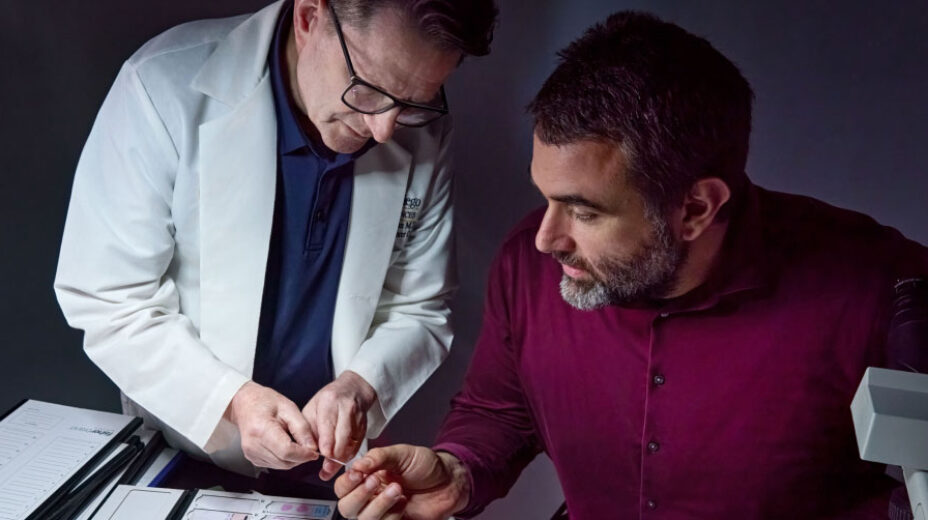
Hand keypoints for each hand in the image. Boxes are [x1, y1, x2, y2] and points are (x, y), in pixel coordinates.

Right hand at [225, 381, 317, 468]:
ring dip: (294, 459)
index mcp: (261, 430)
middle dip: (301, 457)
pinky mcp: (253, 459)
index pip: (286, 451)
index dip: (304, 454)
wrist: (245, 404)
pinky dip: (285, 458)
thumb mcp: (289, 408)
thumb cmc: (266, 402)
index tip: (315, 451)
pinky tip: (286, 445)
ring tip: (296, 442)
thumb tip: (312, 448)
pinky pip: (275, 464)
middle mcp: (253, 445)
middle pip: (284, 462)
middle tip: (309, 446)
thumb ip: (302, 428)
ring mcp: (251, 454)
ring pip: (281, 466)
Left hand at [302, 370, 376, 479]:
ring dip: (342, 458)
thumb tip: (309, 450)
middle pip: (343, 435)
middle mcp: (346, 408)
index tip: (324, 454)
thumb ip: (310, 429)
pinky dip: (349, 455)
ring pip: (352, 442)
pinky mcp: (365, 426)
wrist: (353, 389)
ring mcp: (358, 417)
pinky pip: (358, 445)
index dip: (327, 440)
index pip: (329, 423)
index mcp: (329, 401)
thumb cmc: (328, 401)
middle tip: (326, 469)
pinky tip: (340, 460)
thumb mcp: (313, 408)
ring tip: (330, 468)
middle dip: (335, 454)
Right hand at [334, 445, 469, 519]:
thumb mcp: (402, 453)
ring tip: (397, 490)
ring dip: (379, 505)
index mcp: (368, 477)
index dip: (347, 483)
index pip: (343, 486)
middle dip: (360, 495)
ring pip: (363, 519)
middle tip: (376, 482)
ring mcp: (382, 512)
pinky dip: (391, 515)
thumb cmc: (426, 466)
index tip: (359, 474)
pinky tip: (403, 503)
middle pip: (347, 507)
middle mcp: (371, 497)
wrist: (449, 482)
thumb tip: (357, 465)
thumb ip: (378, 457)